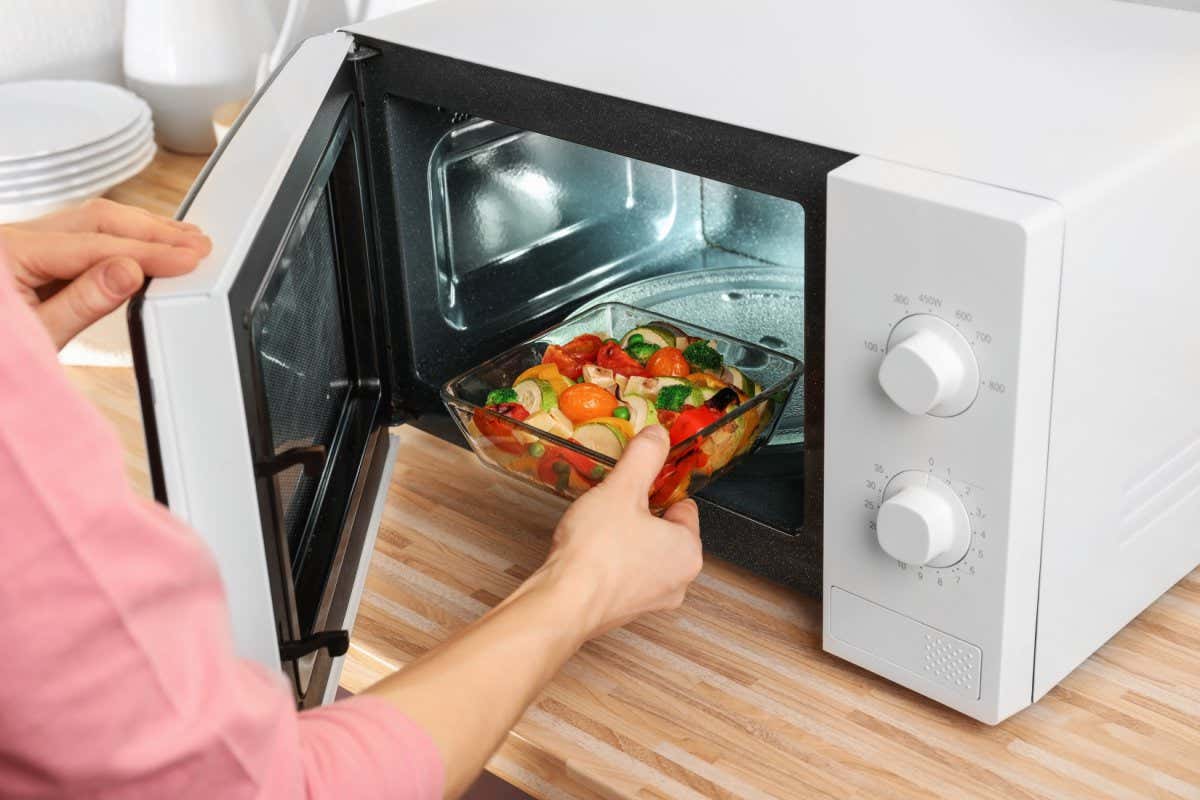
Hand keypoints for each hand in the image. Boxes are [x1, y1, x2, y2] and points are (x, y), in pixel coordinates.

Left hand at [0, 199, 210, 347]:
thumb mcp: (37, 336)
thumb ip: (83, 300)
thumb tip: (129, 270)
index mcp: (7, 253)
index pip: (94, 245)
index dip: (147, 252)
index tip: (187, 259)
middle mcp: (12, 238)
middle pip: (97, 219)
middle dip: (152, 231)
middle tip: (196, 245)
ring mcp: (20, 242)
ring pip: (91, 220)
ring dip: (140, 228)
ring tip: (183, 238)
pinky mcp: (30, 254)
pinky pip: (82, 233)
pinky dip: (120, 237)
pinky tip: (145, 243)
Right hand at [533, 425, 703, 639]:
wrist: (563, 603)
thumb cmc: (596, 551)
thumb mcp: (621, 488)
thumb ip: (644, 457)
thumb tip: (658, 435)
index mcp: (688, 551)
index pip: (684, 507)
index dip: (657, 491)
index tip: (636, 484)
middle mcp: (678, 580)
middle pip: (665, 531)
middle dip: (640, 516)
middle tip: (613, 504)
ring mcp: (652, 600)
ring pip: (644, 554)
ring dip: (626, 539)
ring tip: (598, 528)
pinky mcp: (624, 611)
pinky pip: (625, 575)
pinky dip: (611, 563)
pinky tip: (589, 553)